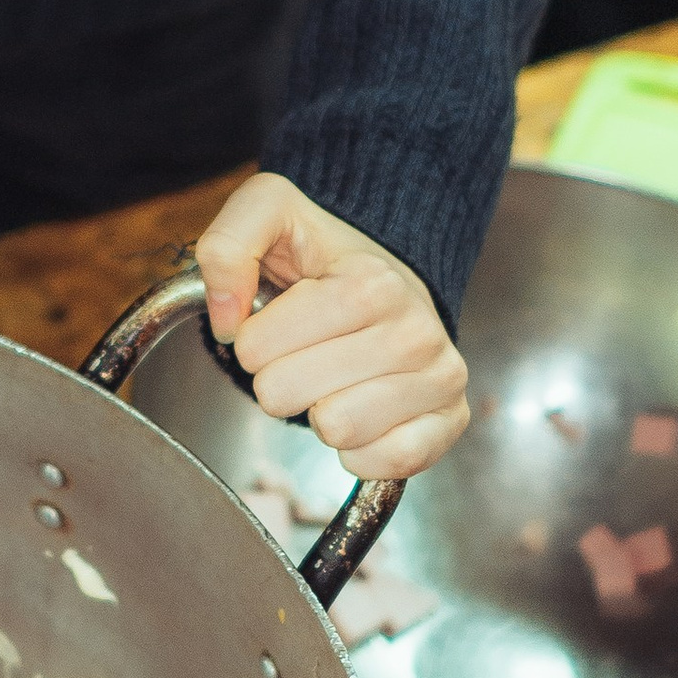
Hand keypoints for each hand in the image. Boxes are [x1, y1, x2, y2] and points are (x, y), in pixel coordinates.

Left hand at [194, 173, 468, 477]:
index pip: (259, 347)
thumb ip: (227, 247)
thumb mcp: (269, 215)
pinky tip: (360, 410)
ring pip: (334, 431)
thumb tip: (228, 320)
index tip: (275, 321)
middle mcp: (414, 331)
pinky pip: (384, 462)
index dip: (250, 340)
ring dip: (318, 411)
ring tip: (334, 376)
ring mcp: (439, 377)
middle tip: (303, 351)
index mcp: (370, 283)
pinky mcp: (450, 419)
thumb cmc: (326, 254)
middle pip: (287, 394)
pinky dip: (357, 448)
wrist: (392, 273)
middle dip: (277, 376)